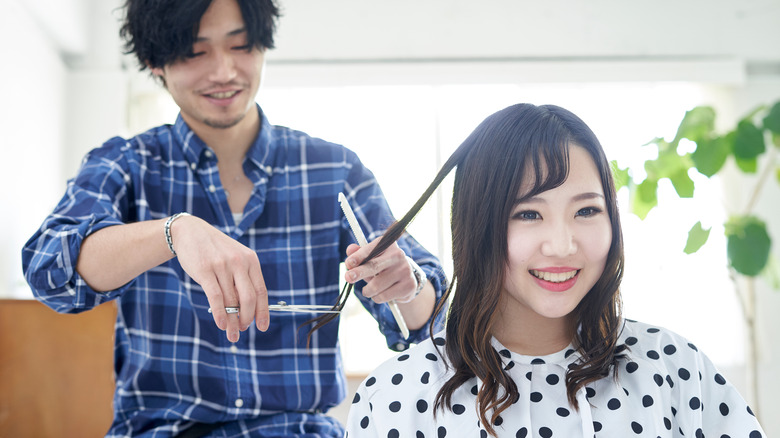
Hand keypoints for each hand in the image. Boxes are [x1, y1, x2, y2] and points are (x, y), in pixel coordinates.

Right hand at [170, 215, 268, 341]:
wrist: (190, 231)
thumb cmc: (215, 250)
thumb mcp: (235, 258)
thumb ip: (243, 279)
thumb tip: (248, 310)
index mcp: (251, 260)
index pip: (261, 291)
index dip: (263, 312)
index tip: (262, 327)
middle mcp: (239, 262)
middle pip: (249, 298)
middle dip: (247, 318)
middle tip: (242, 330)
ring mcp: (222, 266)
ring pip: (231, 301)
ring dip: (232, 321)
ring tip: (231, 333)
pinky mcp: (205, 271)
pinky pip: (215, 297)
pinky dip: (220, 314)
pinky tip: (221, 324)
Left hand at [344, 238, 418, 303]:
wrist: (406, 280)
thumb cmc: (383, 268)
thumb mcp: (371, 260)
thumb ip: (359, 254)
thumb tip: (350, 249)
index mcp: (388, 245)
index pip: (370, 250)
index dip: (358, 257)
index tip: (348, 263)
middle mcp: (398, 255)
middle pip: (374, 266)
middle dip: (359, 272)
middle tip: (348, 278)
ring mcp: (405, 270)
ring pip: (376, 286)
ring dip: (367, 291)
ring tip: (369, 290)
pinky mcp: (409, 285)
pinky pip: (383, 296)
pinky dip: (377, 298)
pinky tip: (381, 294)